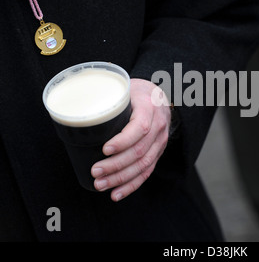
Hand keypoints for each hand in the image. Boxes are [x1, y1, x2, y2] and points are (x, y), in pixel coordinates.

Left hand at [91, 78, 170, 201]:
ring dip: (121, 178)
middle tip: (95, 171)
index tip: (104, 150)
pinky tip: (117, 193)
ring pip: (143, 164)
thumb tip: (73, 113)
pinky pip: (147, 171)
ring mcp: (160, 141)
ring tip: (101, 185)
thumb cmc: (136, 93)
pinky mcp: (158, 152)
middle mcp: (158, 126)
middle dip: (116, 165)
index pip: (140, 127)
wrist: (159, 96)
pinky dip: (132, 185)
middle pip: (139, 151)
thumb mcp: (124, 90)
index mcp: (149, 108)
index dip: (123, 141)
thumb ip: (108, 101)